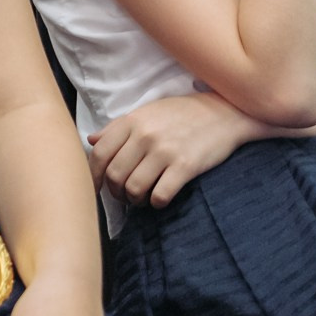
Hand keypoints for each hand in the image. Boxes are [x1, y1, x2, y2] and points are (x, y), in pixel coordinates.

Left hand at [88, 93, 259, 206]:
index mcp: (132, 121)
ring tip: (140, 199)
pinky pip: (160, 195)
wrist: (225, 112)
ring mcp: (165, 151)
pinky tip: (159, 198)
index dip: (93, 176)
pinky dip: (156, 203)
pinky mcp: (185, 166)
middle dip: (115, 192)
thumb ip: (118, 128)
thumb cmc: (182, 114)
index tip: (96, 188)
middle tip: (123, 196)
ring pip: (134, 188)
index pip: (99, 154)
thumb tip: (91, 140)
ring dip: (134, 200)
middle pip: (114, 175)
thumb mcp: (147, 112)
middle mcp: (145, 135)